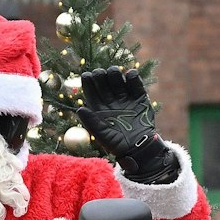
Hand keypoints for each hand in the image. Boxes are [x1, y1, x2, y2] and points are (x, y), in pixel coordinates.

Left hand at [75, 69, 175, 183]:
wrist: (139, 148)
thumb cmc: (118, 144)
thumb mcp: (102, 136)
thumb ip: (91, 122)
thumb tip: (79, 109)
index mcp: (99, 107)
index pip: (91, 90)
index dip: (88, 81)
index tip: (87, 76)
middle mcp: (111, 100)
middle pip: (103, 81)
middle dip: (100, 74)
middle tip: (100, 73)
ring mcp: (125, 97)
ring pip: (117, 79)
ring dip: (114, 72)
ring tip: (114, 72)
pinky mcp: (139, 97)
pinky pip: (135, 83)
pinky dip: (133, 76)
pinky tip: (130, 75)